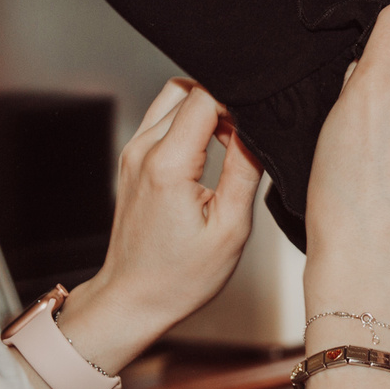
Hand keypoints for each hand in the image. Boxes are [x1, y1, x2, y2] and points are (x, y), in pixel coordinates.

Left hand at [60, 81, 264, 372]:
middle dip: (223, 104)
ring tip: (227, 147)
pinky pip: (162, 118)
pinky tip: (207, 155)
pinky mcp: (132, 158)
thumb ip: (245, 170)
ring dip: (205, 110)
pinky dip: (188, 122)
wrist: (133, 298)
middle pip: (189, 90)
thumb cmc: (180, 276)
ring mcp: (133, 152)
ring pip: (174, 97)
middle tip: (244, 141)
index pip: (206, 96)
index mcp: (167, 165)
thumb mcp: (230, 228)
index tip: (255, 130)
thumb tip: (258, 129)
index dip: (238, 103)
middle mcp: (143, 150)